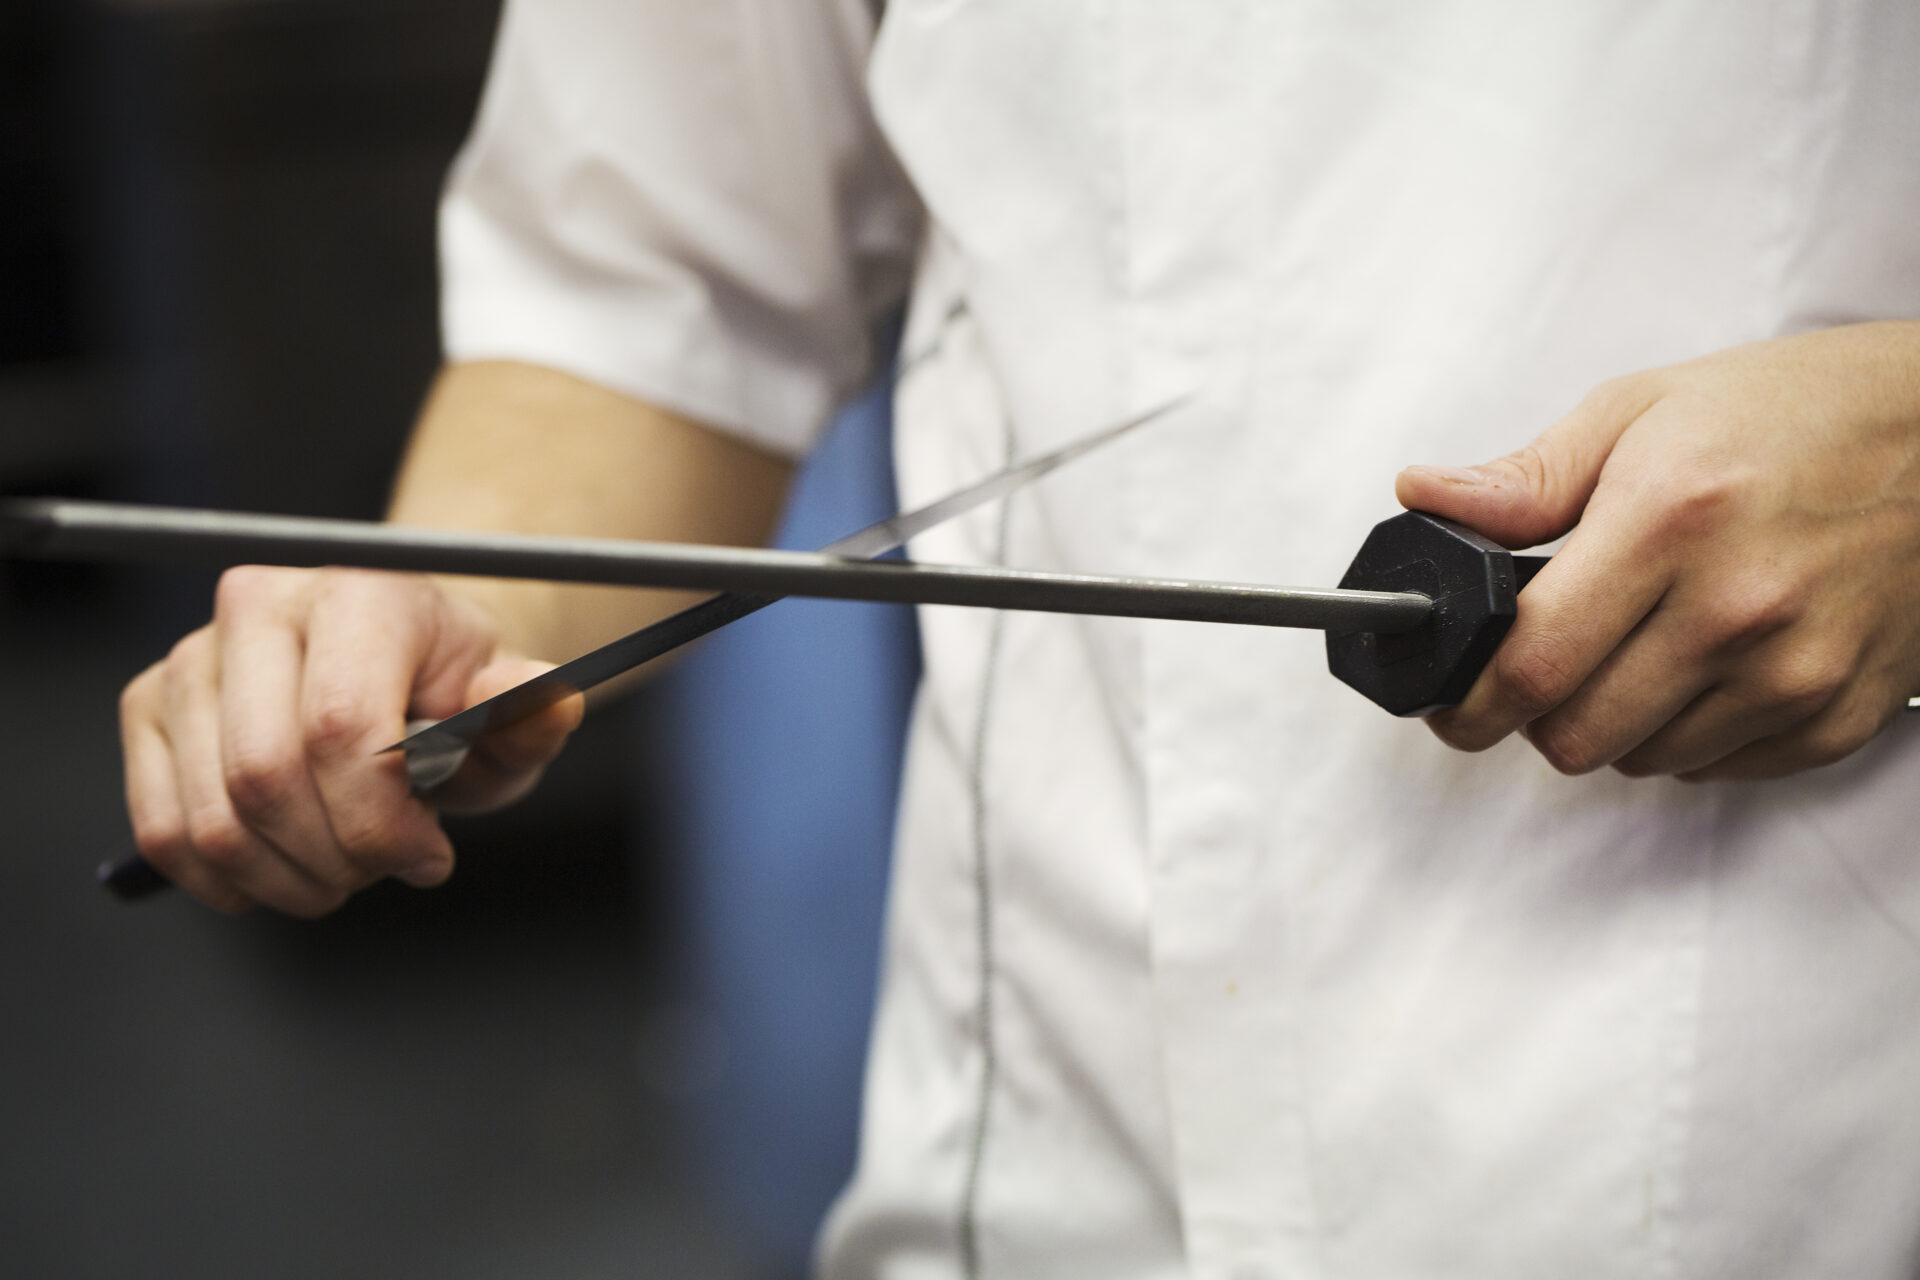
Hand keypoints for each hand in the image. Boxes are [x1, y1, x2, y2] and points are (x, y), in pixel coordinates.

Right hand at [118, 566, 582, 914]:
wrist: (411, 665)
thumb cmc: (461, 694)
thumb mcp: (516, 712)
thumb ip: (532, 714)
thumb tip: (552, 700)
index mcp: (359, 594)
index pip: (339, 730)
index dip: (381, 823)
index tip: (430, 857)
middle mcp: (258, 607)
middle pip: (265, 780)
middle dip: (337, 857)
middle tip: (388, 868)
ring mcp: (193, 655)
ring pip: (211, 819)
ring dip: (287, 880)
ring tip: (346, 869)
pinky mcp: (150, 705)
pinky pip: (164, 830)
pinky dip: (227, 880)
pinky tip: (284, 871)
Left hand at [1396, 321, 1919, 781]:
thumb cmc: (1800, 412)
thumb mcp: (1642, 410)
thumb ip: (1527, 478)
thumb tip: (1428, 499)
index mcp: (1670, 520)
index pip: (1532, 661)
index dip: (1468, 700)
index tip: (1449, 703)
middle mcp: (1737, 606)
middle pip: (1577, 733)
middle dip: (1534, 714)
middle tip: (1540, 669)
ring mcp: (1797, 670)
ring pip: (1642, 761)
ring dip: (1613, 724)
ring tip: (1634, 649)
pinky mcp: (1841, 712)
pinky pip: (1718, 770)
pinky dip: (1687, 736)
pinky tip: (1701, 667)